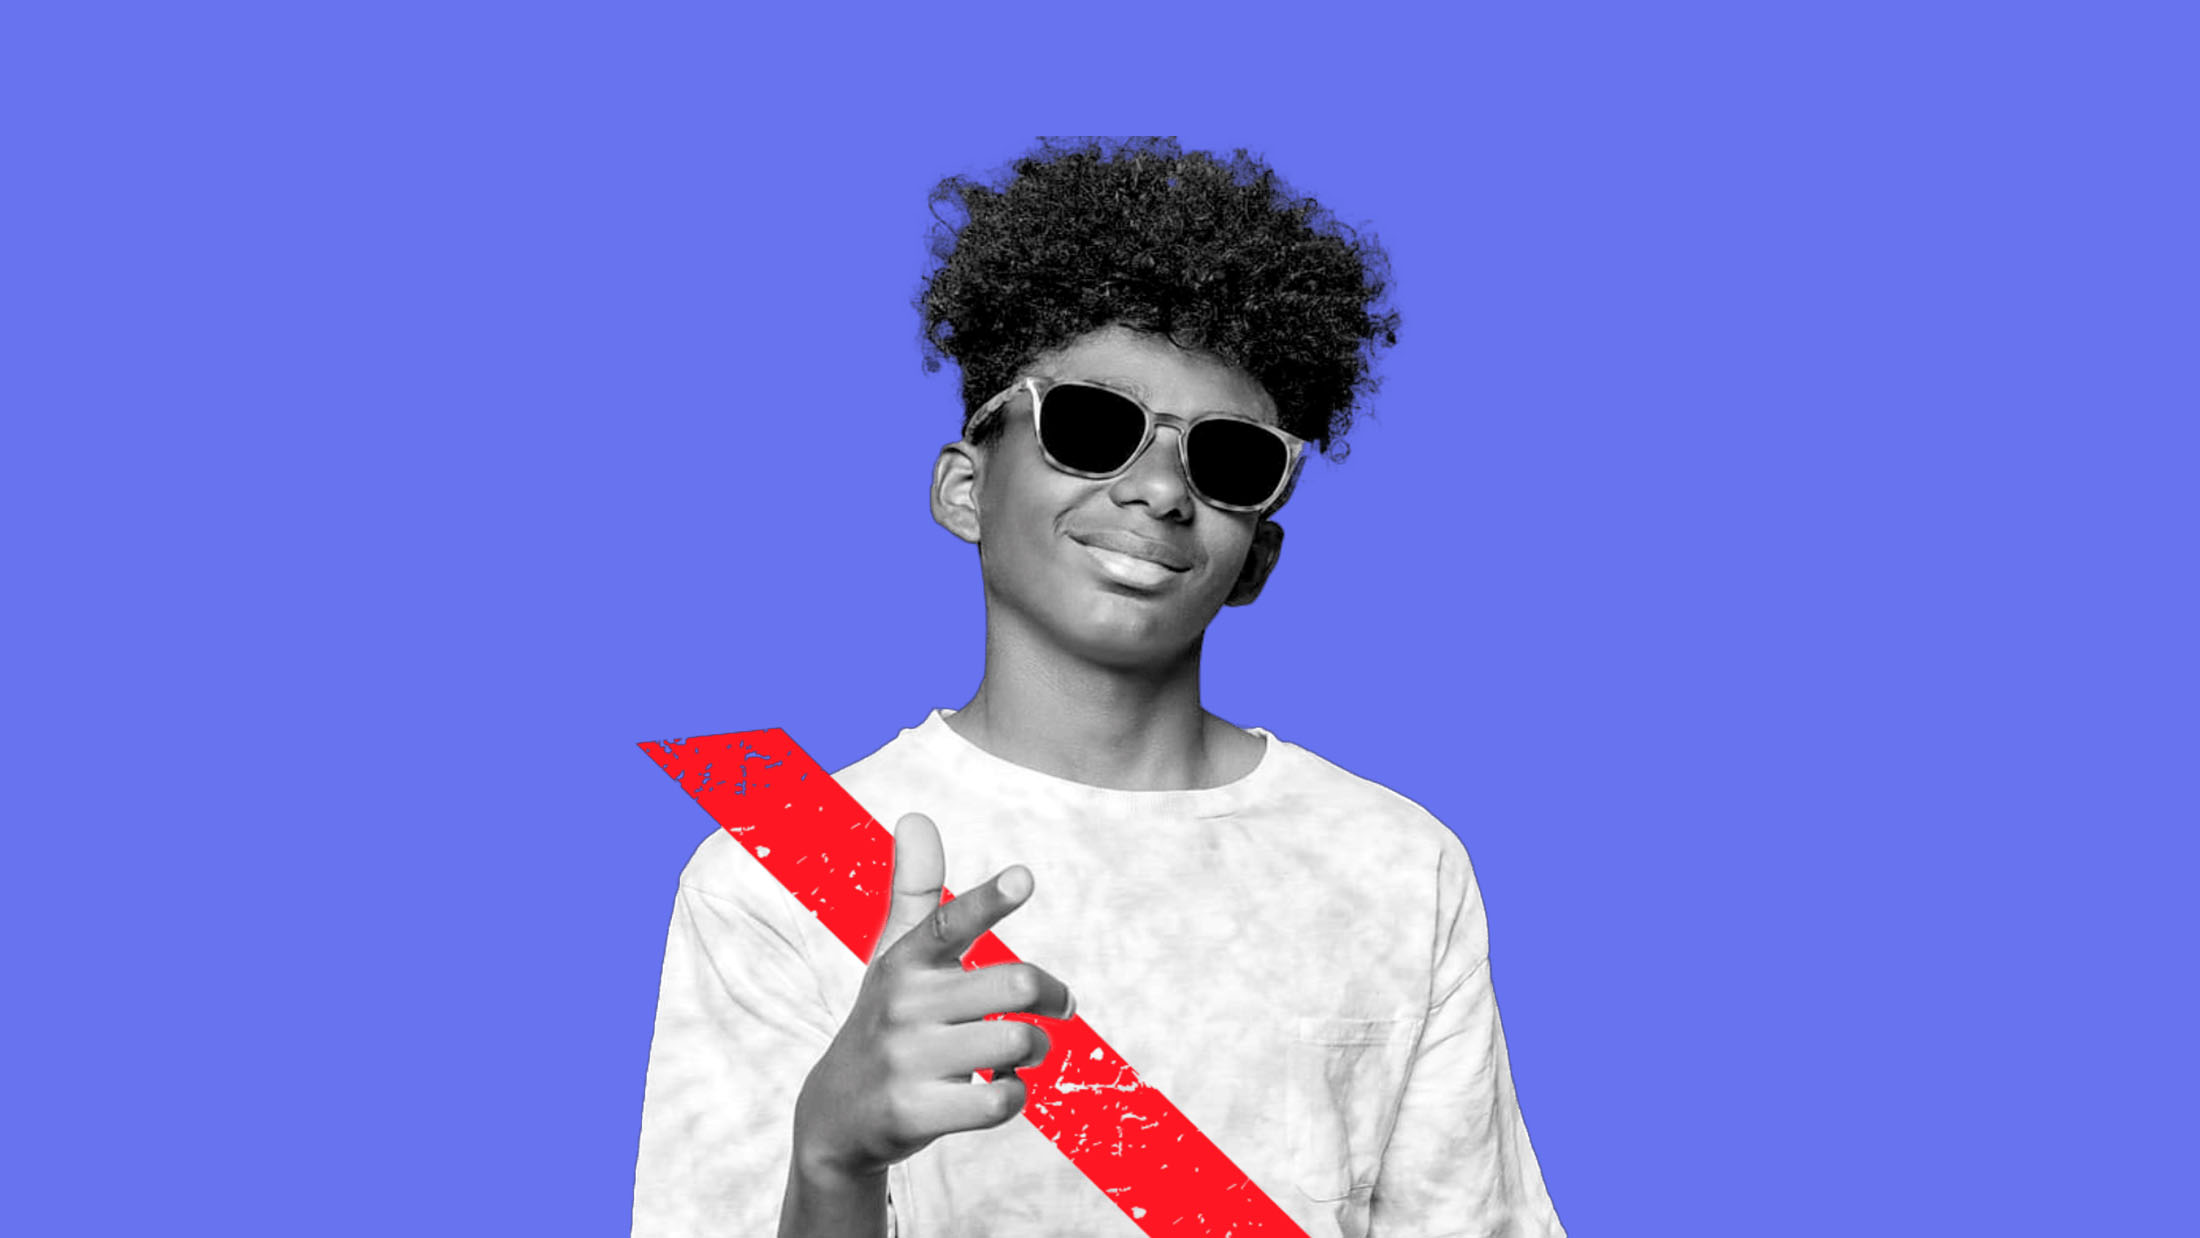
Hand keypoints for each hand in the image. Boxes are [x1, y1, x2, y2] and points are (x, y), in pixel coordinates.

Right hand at [790, 812, 1075, 1180]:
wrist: (836, 1116)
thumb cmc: (886, 1022)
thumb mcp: (894, 957)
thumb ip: (914, 890)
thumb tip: (915, 817)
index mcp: (904, 961)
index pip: (946, 921)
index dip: (988, 900)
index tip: (1024, 877)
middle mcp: (903, 1005)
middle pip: (1013, 983)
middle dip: (1052, 994)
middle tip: (1060, 1005)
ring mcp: (906, 1061)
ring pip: (1017, 1041)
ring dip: (1038, 1047)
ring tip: (1025, 1049)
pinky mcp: (915, 1112)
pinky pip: (1001, 1100)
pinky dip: (1016, 1094)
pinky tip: (1000, 1090)